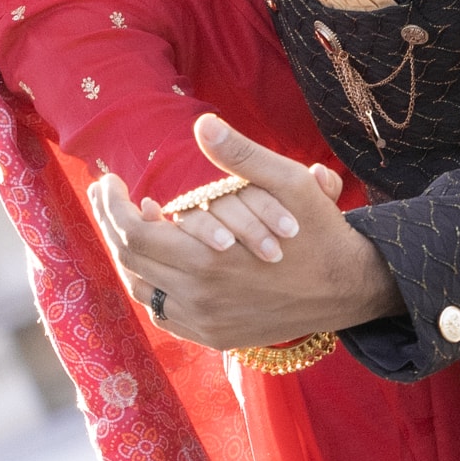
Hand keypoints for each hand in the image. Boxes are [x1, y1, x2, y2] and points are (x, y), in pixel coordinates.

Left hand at [88, 114, 404, 350]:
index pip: (133, 236)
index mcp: (208, 261)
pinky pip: (166, 313)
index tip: (109, 182)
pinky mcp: (216, 336)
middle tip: (112, 195)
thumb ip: (241, 155)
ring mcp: (206, 323)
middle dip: (114, 224)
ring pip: (144, 289)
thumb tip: (203, 124)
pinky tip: (162, 257)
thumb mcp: (288, 182)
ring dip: (132, 255)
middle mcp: (199, 299)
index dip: (112, 207)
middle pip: (131, 261)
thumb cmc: (318, 230)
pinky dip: (153, 284)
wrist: (350, 288)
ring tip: (137, 220)